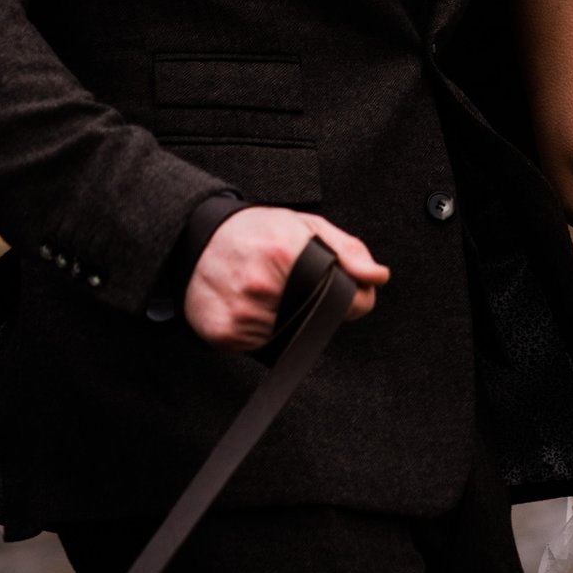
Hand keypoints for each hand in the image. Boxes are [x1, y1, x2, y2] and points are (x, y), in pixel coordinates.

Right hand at [183, 206, 389, 349]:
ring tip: (267, 291)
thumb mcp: (306, 226)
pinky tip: (249, 305)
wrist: (194, 239)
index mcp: (286, 252)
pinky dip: (260, 331)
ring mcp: (241, 312)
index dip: (354, 300)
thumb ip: (348, 250)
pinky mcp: (223, 333)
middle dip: (316, 308)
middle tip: (293, 285)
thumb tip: (378, 276)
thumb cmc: (256, 231)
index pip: (343, 298)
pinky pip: (258, 346)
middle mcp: (262, 284)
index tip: (350, 296)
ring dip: (286, 321)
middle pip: (316, 320)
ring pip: (288, 336)